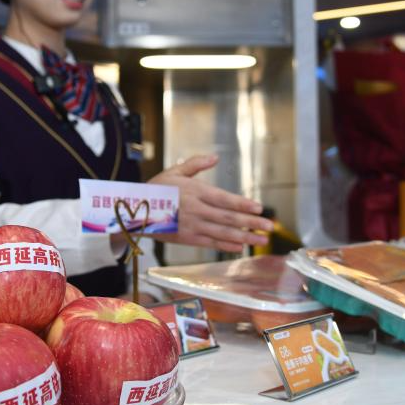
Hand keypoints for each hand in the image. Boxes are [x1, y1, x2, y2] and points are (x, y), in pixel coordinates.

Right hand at [147, 154, 272, 252]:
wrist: (135, 210)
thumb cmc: (157, 189)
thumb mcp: (175, 171)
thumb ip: (196, 164)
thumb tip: (215, 157)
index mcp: (195, 192)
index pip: (224, 199)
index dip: (243, 204)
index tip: (259, 208)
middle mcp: (196, 210)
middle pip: (228, 218)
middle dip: (251, 223)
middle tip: (270, 226)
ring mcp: (192, 226)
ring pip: (223, 233)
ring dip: (244, 237)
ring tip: (261, 240)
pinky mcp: (187, 239)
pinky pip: (211, 243)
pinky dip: (226, 245)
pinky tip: (240, 246)